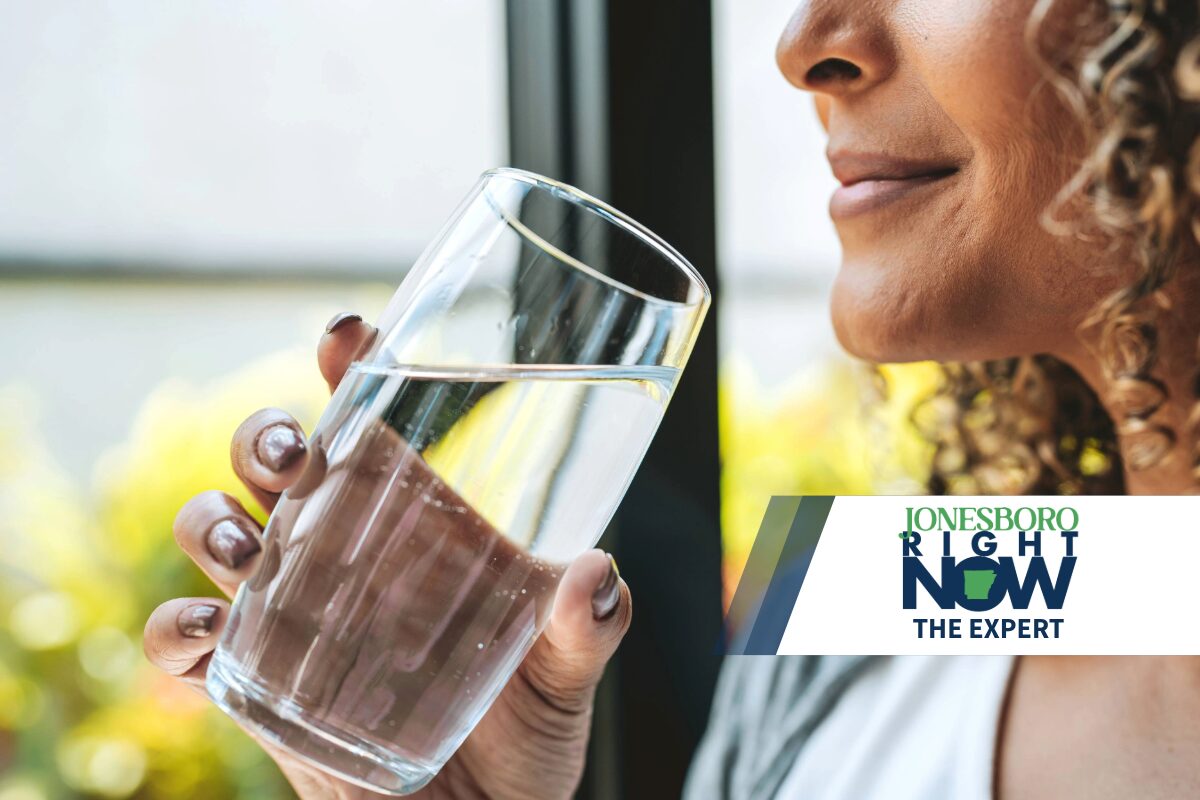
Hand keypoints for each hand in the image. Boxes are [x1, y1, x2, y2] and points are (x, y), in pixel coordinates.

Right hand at [142, 312, 632, 799]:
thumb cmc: (526, 733)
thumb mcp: (567, 671)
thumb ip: (589, 625)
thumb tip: (596, 574)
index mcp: (417, 522)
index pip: (373, 420)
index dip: (350, 364)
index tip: (347, 334)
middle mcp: (345, 551)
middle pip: (276, 459)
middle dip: (264, 436)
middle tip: (294, 456)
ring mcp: (292, 613)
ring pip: (217, 530)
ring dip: (212, 521)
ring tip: (248, 543)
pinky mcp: (254, 684)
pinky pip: (187, 643)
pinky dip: (177, 631)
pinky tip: (208, 635)